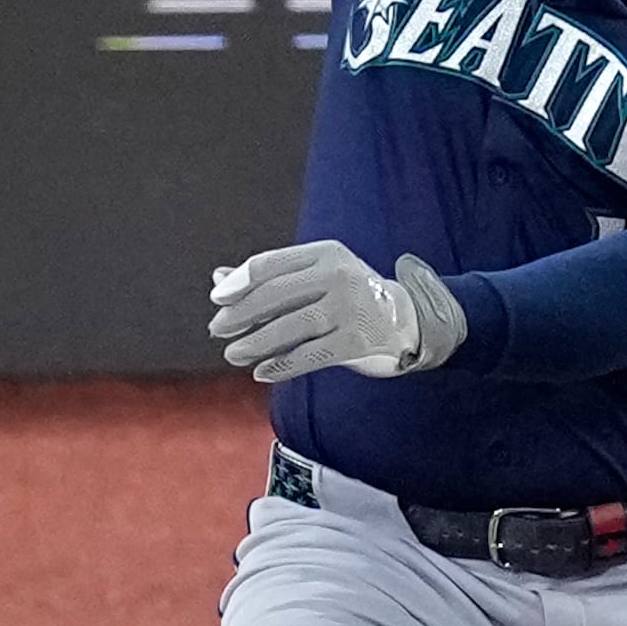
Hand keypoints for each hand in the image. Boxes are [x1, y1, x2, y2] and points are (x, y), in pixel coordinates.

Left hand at [208, 240, 465, 382]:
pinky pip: (310, 355)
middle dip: (241, 315)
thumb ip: (271, 278)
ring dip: (255, 343)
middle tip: (217, 330)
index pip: (270, 264)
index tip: (217, 300)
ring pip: (290, 326)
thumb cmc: (351, 297)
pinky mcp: (358, 340)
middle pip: (275, 295)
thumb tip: (219, 278)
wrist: (409, 321)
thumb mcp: (316, 278)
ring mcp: (351, 308)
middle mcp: (339, 275)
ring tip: (234, 354)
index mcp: (326, 253)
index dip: (239, 282)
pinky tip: (263, 371)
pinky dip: (282, 365)